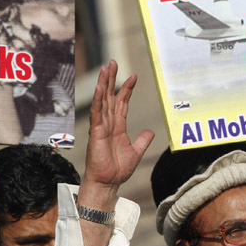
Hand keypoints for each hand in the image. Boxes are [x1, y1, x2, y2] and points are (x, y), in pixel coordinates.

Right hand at [80, 60, 154, 206]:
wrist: (107, 182)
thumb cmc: (117, 170)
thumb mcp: (136, 152)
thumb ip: (142, 141)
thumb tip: (150, 132)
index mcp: (118, 127)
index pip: (122, 103)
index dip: (126, 89)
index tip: (133, 76)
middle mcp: (108, 124)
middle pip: (110, 96)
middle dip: (111, 79)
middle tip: (112, 62)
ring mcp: (101, 127)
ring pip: (102, 100)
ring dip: (103, 84)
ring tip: (105, 68)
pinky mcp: (96, 132)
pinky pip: (97, 113)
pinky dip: (98, 100)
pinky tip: (99, 88)